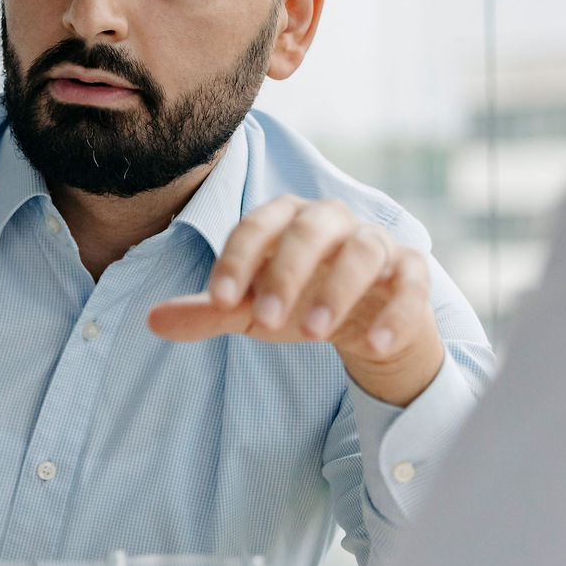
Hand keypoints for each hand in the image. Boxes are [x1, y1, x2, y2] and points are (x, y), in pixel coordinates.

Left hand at [146, 195, 445, 405]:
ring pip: (365, 250)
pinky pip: (412, 284)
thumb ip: (208, 311)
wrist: (363, 322)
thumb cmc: (298, 301)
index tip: (220, 301)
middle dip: (288, 272)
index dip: (237, 259)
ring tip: (314, 334)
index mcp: (286, 220)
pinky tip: (374, 344)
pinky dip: (396, 313)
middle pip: (312, 228)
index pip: (257, 226)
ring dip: (339, 290)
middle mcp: (333, 222)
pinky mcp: (412, 273)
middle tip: (267, 322)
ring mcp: (377, 244)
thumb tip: (152, 320)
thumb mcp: (250, 310)